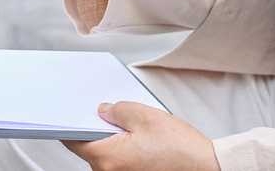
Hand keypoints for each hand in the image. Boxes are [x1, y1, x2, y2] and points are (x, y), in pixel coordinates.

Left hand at [63, 102, 219, 170]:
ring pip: (105, 155)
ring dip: (111, 139)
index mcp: (107, 158)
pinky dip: (121, 149)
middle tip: (107, 111)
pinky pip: (118, 162)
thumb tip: (103, 111)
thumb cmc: (180, 149)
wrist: (206, 168)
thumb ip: (116, 109)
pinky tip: (136, 137)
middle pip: (89, 147)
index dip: (70, 123)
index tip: (68, 113)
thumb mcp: (144, 115)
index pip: (73, 140)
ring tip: (129, 124)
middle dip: (96, 128)